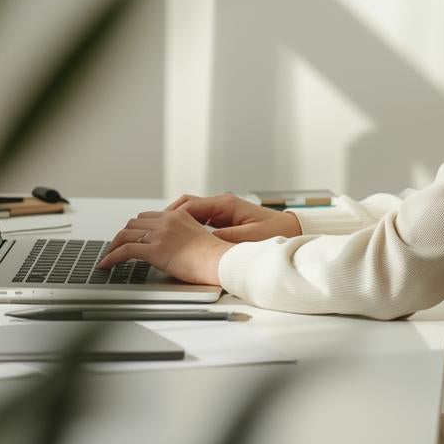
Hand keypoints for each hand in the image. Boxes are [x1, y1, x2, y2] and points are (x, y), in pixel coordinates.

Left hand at [97, 207, 226, 285]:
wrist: (221, 261)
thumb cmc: (215, 256)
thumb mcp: (198, 237)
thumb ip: (183, 236)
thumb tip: (174, 247)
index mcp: (178, 216)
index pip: (148, 217)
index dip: (136, 228)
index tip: (130, 237)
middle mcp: (167, 221)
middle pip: (134, 223)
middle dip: (123, 235)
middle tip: (117, 247)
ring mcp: (160, 234)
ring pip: (125, 234)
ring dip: (113, 246)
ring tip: (108, 257)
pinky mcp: (155, 249)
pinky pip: (125, 250)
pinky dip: (111, 257)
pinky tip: (106, 265)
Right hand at [166, 192, 301, 240]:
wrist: (291, 229)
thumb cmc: (275, 232)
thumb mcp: (250, 237)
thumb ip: (227, 238)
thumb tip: (205, 240)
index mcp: (226, 204)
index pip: (191, 206)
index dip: (172, 216)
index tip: (159, 225)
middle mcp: (222, 203)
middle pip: (187, 205)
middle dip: (168, 215)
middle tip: (153, 228)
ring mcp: (222, 210)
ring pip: (191, 211)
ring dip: (176, 220)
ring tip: (161, 233)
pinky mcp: (224, 218)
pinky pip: (199, 218)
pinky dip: (186, 225)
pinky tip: (178, 237)